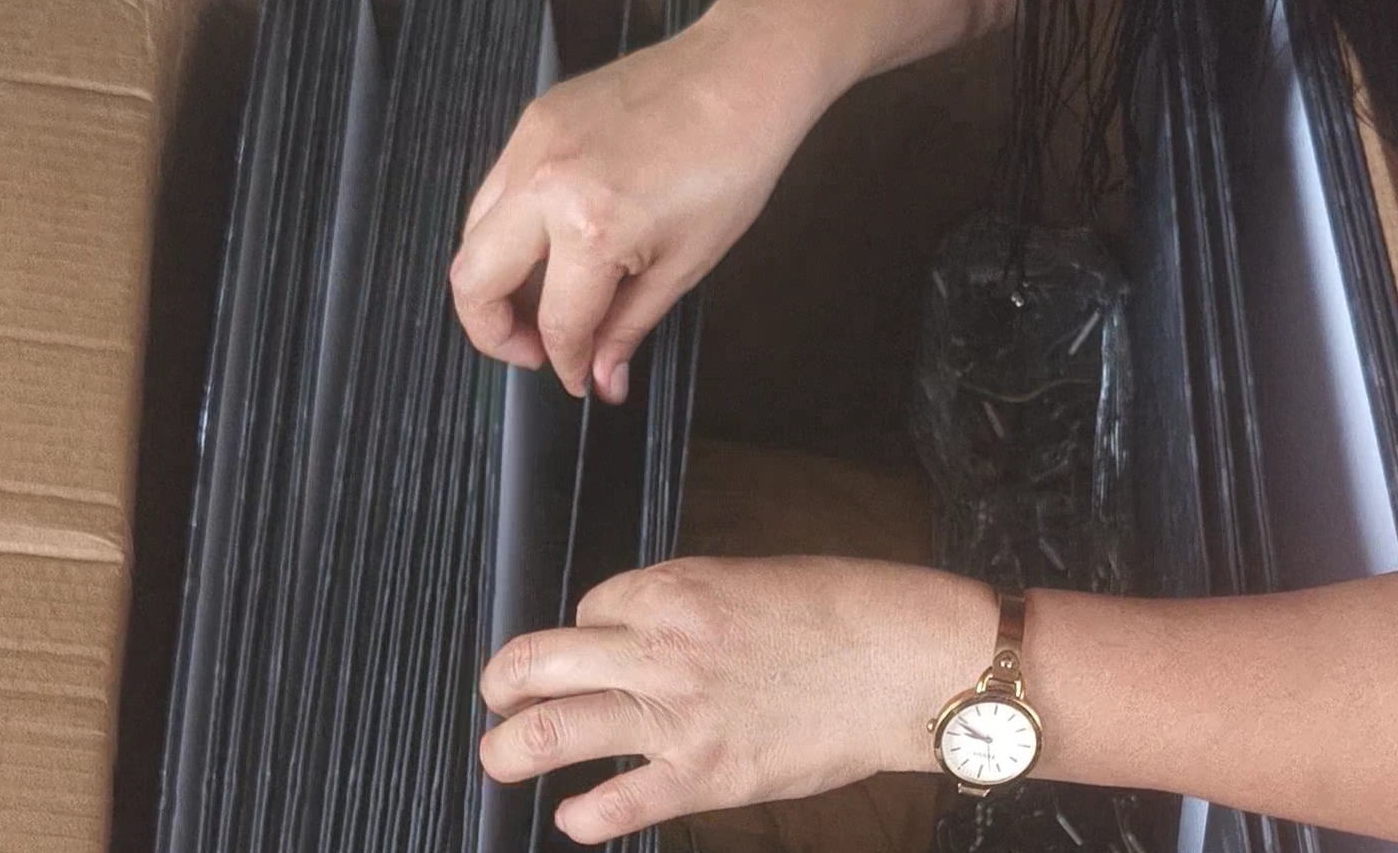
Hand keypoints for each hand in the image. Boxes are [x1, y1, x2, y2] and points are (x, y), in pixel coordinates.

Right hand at [449, 4, 822, 400]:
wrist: (744, 73)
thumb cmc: (734, 160)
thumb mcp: (687, 262)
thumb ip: (629, 325)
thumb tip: (601, 377)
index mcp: (590, 225)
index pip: (555, 322)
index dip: (567, 364)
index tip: (579, 377)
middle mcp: (544, 182)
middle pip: (471, 280)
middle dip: (494, 331)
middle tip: (537, 348)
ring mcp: (531, 143)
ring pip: (472, 232)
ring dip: (496, 277)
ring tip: (548, 298)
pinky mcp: (535, 118)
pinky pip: (497, 188)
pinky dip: (511, 228)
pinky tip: (555, 244)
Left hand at [478, 555, 995, 844]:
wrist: (901, 659)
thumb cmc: (840, 610)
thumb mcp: (748, 580)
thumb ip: (687, 607)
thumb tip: (640, 633)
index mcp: (673, 588)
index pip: (587, 609)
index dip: (585, 633)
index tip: (593, 653)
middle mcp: (660, 645)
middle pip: (539, 659)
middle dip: (503, 682)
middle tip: (496, 697)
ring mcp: (679, 713)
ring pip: (558, 728)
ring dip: (510, 748)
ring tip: (497, 758)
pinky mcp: (707, 774)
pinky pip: (620, 800)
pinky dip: (584, 815)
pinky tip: (572, 817)